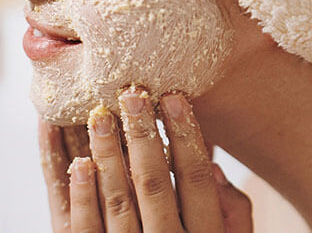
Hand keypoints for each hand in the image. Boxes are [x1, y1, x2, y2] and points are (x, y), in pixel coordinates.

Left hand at [38, 89, 252, 231]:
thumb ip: (232, 213)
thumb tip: (212, 167)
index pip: (194, 179)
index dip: (185, 137)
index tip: (174, 98)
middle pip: (154, 183)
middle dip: (143, 135)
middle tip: (132, 93)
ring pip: (118, 202)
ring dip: (108, 156)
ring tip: (100, 114)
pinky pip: (85, 232)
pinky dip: (81, 197)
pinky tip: (79, 163)